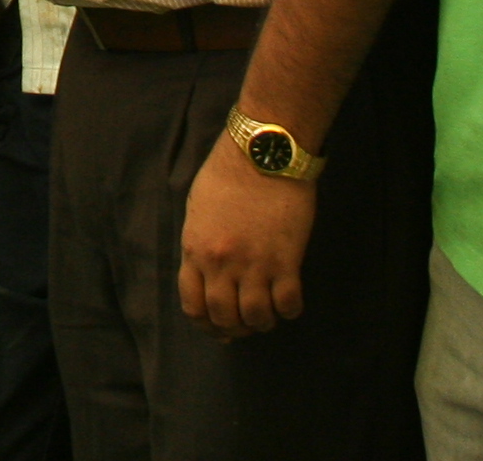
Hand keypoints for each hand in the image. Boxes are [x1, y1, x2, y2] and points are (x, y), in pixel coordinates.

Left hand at [178, 133, 314, 335]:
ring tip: (268, 314)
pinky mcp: (286, 260)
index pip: (193, 305)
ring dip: (262, 323)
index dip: (207, 324)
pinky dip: (289, 311)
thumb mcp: (198, 210)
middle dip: (235, 328)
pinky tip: (289, 302)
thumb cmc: (228, 173)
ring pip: (256, 317)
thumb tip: (207, 272)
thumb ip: (200, 244)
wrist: (262, 152)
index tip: (218, 328)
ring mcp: (254, 263)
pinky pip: (288, 304)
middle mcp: (221, 263)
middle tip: (247, 324)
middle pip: (224, 316)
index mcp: (195, 249)